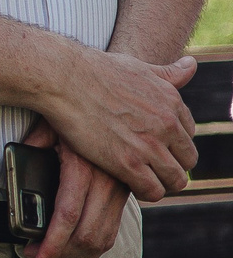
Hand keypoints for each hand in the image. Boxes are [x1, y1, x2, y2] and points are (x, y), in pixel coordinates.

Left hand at [23, 119, 135, 257]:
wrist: (112, 102)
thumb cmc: (73, 112)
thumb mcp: (51, 124)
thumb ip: (35, 143)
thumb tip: (20, 156)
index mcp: (83, 168)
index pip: (67, 215)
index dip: (52, 243)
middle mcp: (106, 183)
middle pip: (87, 235)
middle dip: (61, 255)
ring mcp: (119, 191)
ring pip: (103, 239)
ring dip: (77, 255)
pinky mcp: (124, 195)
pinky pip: (112, 230)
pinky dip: (93, 246)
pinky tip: (73, 249)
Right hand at [39, 49, 196, 201]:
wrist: (65, 79)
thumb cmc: (95, 70)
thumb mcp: (139, 67)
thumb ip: (168, 73)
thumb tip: (191, 65)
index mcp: (172, 102)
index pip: (188, 134)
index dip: (173, 144)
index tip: (157, 147)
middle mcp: (167, 124)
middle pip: (187, 160)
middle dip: (172, 166)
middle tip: (152, 168)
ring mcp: (149, 145)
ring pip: (174, 179)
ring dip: (162, 182)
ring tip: (144, 181)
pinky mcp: (127, 162)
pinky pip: (152, 189)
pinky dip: (146, 192)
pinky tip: (132, 186)